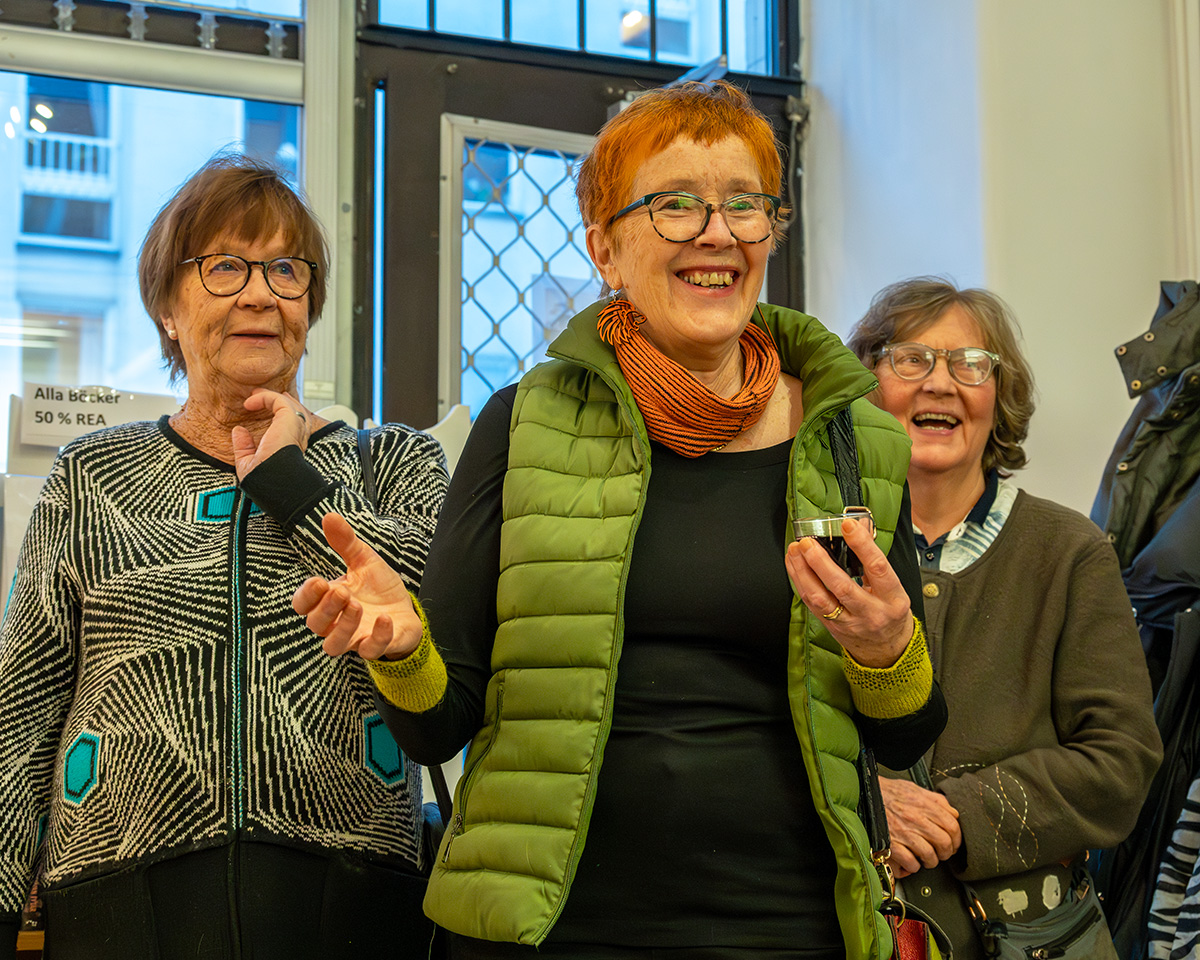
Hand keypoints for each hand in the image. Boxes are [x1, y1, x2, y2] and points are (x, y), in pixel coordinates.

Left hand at [232, 388, 310, 479]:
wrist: (271, 481)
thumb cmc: (263, 478)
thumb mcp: (248, 461)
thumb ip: (244, 445)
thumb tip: (238, 431)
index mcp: (290, 446)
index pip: (292, 425)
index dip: (281, 413)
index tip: (265, 406)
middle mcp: (297, 435)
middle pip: (295, 411)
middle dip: (281, 400)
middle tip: (262, 394)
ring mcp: (295, 426)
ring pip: (289, 403)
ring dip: (271, 396)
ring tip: (254, 393)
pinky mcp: (289, 418)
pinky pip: (278, 400)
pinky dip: (263, 397)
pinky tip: (249, 403)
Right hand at [293, 513, 424, 659]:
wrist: (407, 610)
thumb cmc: (379, 588)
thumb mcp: (364, 560)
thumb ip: (346, 542)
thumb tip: (329, 516)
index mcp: (329, 600)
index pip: (302, 605)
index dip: (306, 596)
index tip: (320, 581)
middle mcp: (337, 622)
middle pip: (315, 625)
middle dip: (326, 608)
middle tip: (343, 592)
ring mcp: (356, 637)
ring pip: (333, 646)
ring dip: (342, 626)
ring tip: (356, 605)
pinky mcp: (377, 646)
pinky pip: (369, 651)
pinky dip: (377, 637)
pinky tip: (384, 619)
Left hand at [784, 517, 913, 665]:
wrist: (887, 650)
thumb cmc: (890, 613)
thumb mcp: (894, 588)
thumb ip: (874, 561)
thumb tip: (860, 527)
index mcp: (892, 598)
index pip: (877, 568)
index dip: (862, 545)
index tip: (848, 526)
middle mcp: (871, 612)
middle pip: (843, 586)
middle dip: (821, 562)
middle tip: (808, 543)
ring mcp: (850, 623)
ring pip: (821, 598)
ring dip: (804, 572)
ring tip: (795, 551)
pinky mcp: (832, 627)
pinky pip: (812, 604)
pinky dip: (801, 582)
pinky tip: (795, 566)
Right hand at [879, 777, 961, 877]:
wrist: (863, 794)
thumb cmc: (887, 793)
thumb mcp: (914, 788)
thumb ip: (935, 800)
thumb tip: (952, 812)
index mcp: (924, 804)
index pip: (952, 826)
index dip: (957, 838)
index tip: (953, 842)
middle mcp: (916, 819)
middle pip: (945, 843)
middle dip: (946, 852)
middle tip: (942, 853)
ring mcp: (904, 833)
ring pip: (930, 856)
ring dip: (931, 861)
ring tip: (926, 858)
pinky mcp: (892, 845)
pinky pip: (912, 864)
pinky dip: (914, 867)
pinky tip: (911, 861)